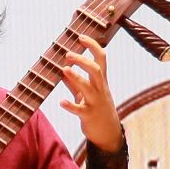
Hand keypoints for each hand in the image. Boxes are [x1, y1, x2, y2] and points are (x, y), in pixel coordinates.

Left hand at [57, 37, 123, 152]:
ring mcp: (95, 102)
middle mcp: (100, 89)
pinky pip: (80, 110)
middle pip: (96, 70)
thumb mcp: (87, 93)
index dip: (93, 46)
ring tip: (63, 69)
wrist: (108, 132)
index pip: (101, 59)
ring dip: (76, 78)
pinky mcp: (89, 116)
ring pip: (88, 88)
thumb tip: (62, 69)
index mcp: (100, 81)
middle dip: (83, 61)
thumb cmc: (96, 108)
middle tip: (68, 54)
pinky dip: (70, 105)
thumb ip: (74, 82)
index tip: (81, 36)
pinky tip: (61, 102)